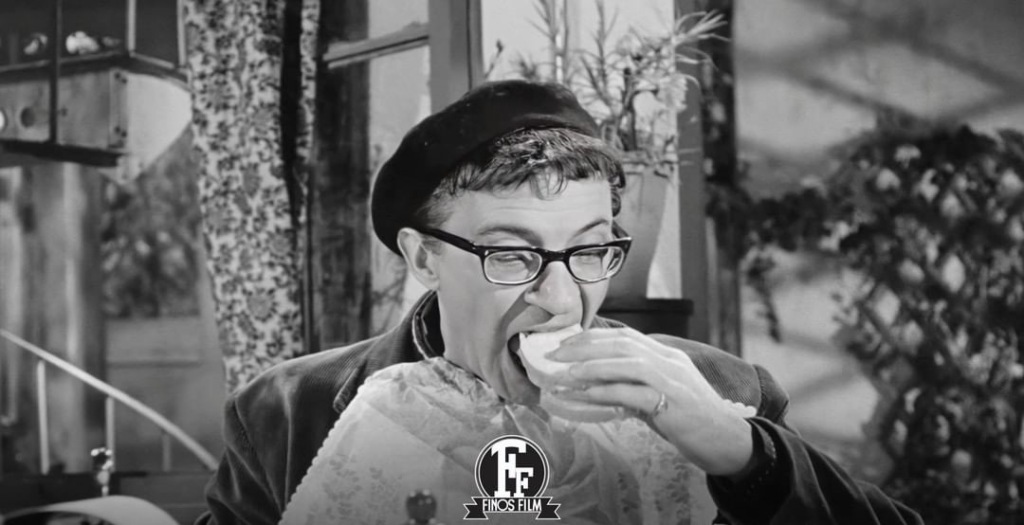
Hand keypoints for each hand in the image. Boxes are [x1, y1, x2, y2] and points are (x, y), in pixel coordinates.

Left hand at [548, 327, 756, 475]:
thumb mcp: (660, 396)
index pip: (624, 336)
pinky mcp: (673, 403)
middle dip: (584, 346)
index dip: (592, 337)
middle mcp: (669, 361)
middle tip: (555, 355)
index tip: (565, 344)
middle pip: (622, 342)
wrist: (727, 442)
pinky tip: (586, 395)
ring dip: (592, 366)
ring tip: (565, 373)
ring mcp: (673, 380)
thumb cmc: (691, 420)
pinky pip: (634, 393)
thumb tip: (597, 388)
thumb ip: (633, 387)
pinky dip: (606, 391)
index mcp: (666, 356)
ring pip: (627, 362)